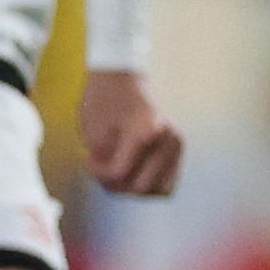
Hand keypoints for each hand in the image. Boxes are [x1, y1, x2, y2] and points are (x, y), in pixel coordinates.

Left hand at [78, 68, 183, 197]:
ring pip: (160, 190)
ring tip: (117, 173)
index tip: (90, 157)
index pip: (119, 173)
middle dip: (116, 186)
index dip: (98, 173)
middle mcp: (168, 139)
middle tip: (102, 170)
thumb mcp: (93, 132)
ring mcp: (178, 144)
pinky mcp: (180, 150)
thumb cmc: (102, 101)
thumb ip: (103, 164)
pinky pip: (167, 183)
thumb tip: (118, 187)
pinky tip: (131, 172)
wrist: (121, 78)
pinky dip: (149, 184)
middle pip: (141, 188)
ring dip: (135, 189)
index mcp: (144, 130)